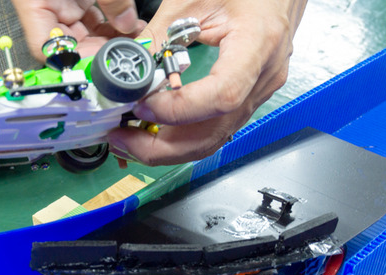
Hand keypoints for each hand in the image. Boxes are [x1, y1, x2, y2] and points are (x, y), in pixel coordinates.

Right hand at [11, 0, 146, 60]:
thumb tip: (127, 24)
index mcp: (33, 0)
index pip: (45, 47)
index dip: (74, 60)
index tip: (102, 64)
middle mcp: (44, 3)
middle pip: (67, 43)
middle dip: (99, 51)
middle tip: (127, 53)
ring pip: (82, 32)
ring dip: (109, 40)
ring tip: (136, 39)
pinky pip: (90, 15)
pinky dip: (110, 23)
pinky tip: (131, 25)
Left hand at [107, 0, 307, 165]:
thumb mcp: (194, 0)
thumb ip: (159, 34)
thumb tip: (129, 67)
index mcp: (257, 44)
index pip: (221, 96)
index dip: (179, 110)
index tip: (143, 106)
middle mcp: (262, 78)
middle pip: (213, 133)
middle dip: (162, 147)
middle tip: (123, 140)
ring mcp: (257, 95)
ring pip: (211, 141)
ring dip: (167, 149)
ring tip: (130, 141)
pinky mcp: (246, 102)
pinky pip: (213, 131)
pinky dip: (180, 140)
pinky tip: (153, 134)